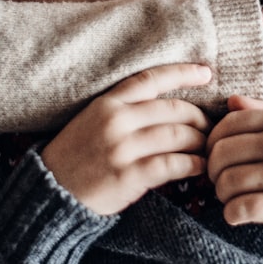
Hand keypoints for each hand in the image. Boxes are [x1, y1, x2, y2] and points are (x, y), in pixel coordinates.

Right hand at [41, 64, 212, 215]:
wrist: (51, 190)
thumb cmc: (78, 154)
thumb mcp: (94, 119)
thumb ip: (126, 109)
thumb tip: (171, 107)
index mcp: (108, 103)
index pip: (152, 79)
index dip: (183, 73)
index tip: (206, 73)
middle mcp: (116, 120)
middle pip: (174, 110)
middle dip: (199, 118)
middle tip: (211, 128)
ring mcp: (121, 148)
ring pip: (177, 136)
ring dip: (200, 142)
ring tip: (208, 148)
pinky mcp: (128, 176)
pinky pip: (171, 165)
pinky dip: (192, 165)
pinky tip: (199, 167)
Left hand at [207, 95, 262, 238]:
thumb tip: (231, 102)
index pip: (228, 124)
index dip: (213, 142)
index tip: (216, 156)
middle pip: (221, 153)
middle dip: (212, 170)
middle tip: (219, 181)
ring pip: (227, 182)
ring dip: (221, 194)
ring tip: (229, 198)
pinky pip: (241, 208)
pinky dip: (231, 214)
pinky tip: (237, 214)